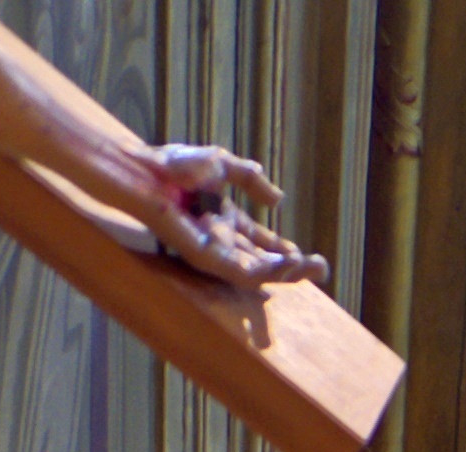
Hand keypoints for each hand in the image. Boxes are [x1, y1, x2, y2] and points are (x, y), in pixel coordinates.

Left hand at [125, 143, 329, 286]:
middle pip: (264, 263)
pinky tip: (286, 265)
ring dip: (286, 273)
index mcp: (225, 221)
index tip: (308, 255)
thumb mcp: (221, 164)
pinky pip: (240, 272)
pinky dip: (265, 271)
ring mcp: (213, 250)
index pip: (261, 242)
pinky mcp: (205, 257)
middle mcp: (221, 240)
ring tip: (310, 268)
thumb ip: (249, 179)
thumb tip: (278, 200)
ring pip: (257, 273)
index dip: (285, 251)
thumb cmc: (171, 165)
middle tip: (321, 269)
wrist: (143, 169)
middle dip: (294, 268)